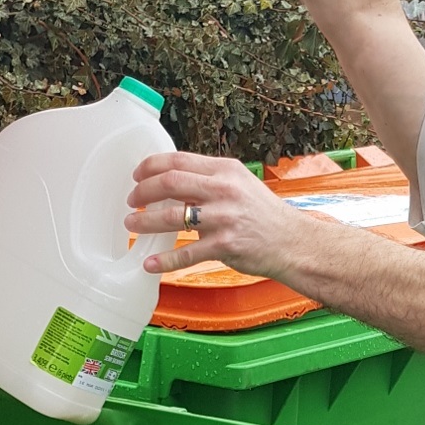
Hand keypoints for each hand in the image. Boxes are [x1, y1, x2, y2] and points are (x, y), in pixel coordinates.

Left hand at [125, 151, 319, 278]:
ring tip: (133, 225)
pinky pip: (186, 254)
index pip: (178, 160)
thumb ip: (210, 179)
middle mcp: (224, 190)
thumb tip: (172, 180)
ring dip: (146, 222)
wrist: (292, 241)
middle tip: (132, 201)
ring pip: (173, 217)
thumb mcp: (240, 184)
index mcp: (224, 170)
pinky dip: (164, 260)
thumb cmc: (264, 214)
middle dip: (142, 192)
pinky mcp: (225, 245)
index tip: (136, 176)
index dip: (150, 167)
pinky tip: (150, 264)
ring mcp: (224, 218)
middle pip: (170, 183)